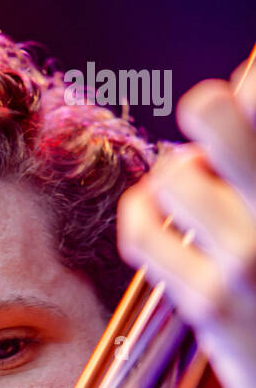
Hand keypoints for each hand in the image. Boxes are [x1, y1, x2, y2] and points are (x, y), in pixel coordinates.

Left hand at [117, 57, 255, 387]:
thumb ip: (254, 163)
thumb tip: (242, 86)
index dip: (252, 82)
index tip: (248, 96)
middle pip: (214, 112)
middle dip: (210, 110)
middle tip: (213, 128)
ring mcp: (247, 260)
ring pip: (173, 174)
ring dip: (174, 178)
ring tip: (192, 196)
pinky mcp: (209, 305)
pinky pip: (145, 234)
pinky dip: (142, 219)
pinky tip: (158, 224)